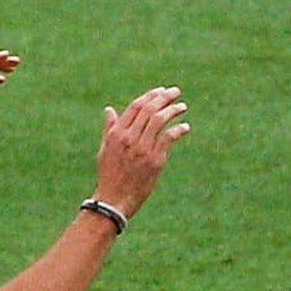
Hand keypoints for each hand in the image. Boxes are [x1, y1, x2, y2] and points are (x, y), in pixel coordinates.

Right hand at [91, 86, 190, 217]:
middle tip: (175, 92)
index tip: (161, 91)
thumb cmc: (109, 176)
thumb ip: (109, 128)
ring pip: (159, 121)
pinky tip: (185, 127)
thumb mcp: (105, 149)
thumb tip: (109, 109)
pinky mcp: (154, 160)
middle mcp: (129, 138)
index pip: (135, 107)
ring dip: (173, 110)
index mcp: (117, 133)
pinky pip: (168, 138)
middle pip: (149, 110)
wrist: (114, 200)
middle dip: (164, 98)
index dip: (150, 96)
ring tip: (182, 107)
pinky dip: (178, 130)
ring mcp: (142, 148)